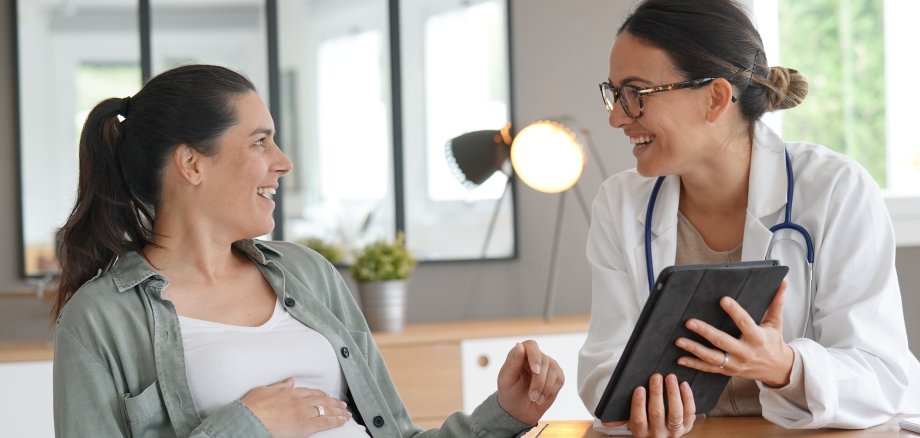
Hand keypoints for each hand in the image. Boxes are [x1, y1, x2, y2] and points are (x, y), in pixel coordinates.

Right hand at [240, 377, 350, 437]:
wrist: (250, 418)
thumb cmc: (252, 407)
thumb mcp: (265, 390)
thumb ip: (280, 386)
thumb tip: (290, 380)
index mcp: (290, 392)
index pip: (310, 392)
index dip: (321, 394)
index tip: (327, 396)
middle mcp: (299, 400)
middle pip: (321, 399)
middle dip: (333, 402)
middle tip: (342, 404)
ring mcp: (304, 412)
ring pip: (326, 409)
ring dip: (338, 410)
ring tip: (346, 412)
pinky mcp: (306, 425)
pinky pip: (325, 421)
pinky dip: (336, 420)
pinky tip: (343, 420)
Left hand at [495, 340, 563, 424]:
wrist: (518, 409)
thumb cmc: (510, 392)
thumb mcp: (506, 379)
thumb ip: (513, 362)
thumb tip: (519, 345)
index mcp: (521, 353)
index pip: (531, 346)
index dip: (535, 357)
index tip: (535, 371)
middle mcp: (536, 356)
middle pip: (544, 361)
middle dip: (539, 381)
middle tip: (532, 397)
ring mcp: (548, 365)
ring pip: (553, 371)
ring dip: (545, 389)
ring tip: (535, 399)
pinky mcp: (557, 375)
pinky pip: (559, 380)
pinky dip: (550, 391)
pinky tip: (541, 398)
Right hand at [602, 373, 694, 436]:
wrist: (660, 436)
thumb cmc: (643, 422)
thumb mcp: (630, 422)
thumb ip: (619, 419)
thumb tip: (605, 421)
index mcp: (640, 433)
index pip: (638, 419)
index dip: (638, 404)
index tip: (639, 388)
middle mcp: (657, 435)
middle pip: (657, 414)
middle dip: (656, 393)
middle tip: (656, 376)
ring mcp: (673, 432)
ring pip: (675, 413)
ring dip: (673, 394)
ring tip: (670, 378)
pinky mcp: (686, 427)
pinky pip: (689, 413)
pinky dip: (688, 399)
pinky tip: (683, 385)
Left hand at [676, 282, 793, 386]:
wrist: (777, 369)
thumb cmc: (773, 343)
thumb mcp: (776, 323)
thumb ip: (777, 303)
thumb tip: (782, 283)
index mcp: (757, 338)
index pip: (745, 323)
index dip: (734, 311)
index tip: (723, 299)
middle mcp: (745, 352)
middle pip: (723, 341)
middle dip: (705, 332)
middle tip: (690, 322)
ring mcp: (735, 363)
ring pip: (712, 357)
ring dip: (694, 349)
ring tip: (679, 341)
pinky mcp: (728, 371)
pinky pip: (709, 369)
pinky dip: (694, 364)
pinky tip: (681, 358)